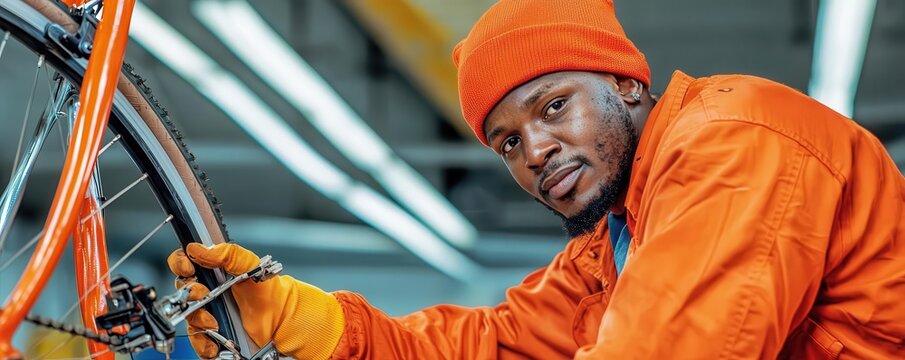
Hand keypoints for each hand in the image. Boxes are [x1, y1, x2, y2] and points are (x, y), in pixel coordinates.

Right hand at [167, 243, 344, 358]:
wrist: (284, 320)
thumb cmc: (269, 291)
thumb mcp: (251, 265)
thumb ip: (227, 254)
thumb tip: (198, 248)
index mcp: (213, 272)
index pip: (185, 262)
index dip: (181, 264)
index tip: (189, 269)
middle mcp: (207, 292)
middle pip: (182, 291)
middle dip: (190, 294)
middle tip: (205, 295)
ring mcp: (208, 314)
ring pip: (187, 317)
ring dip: (198, 320)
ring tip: (214, 323)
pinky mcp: (213, 335)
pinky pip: (197, 341)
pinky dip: (203, 344)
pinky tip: (214, 343)